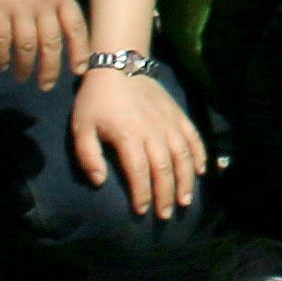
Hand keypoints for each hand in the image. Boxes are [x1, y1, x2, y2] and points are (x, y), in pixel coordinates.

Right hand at [0, 0, 91, 85]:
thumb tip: (62, 24)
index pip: (76, 27)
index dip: (80, 51)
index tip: (79, 70)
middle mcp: (44, 1)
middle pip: (52, 43)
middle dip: (50, 68)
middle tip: (46, 85)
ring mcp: (19, 5)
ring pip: (26, 46)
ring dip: (25, 67)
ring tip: (21, 78)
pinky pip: (1, 40)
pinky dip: (2, 56)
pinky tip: (1, 64)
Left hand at [70, 61, 206, 219]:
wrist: (118, 66)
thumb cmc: (96, 100)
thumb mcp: (81, 128)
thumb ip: (88, 156)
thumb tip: (101, 181)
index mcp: (128, 135)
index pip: (139, 172)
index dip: (142, 194)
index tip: (141, 211)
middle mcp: (153, 131)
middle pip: (164, 168)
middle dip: (166, 194)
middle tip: (166, 214)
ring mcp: (169, 122)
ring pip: (182, 156)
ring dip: (186, 181)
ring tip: (185, 201)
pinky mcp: (178, 115)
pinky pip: (193, 138)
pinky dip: (199, 156)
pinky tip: (200, 172)